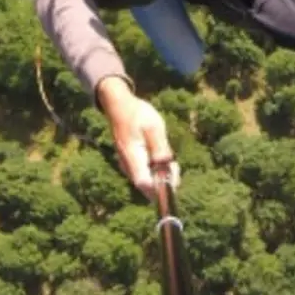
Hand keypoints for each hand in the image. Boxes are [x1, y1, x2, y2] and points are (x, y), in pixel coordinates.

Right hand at [98, 77, 178, 197]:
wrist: (120, 106)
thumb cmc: (138, 115)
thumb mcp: (154, 128)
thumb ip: (161, 150)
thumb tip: (167, 173)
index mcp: (133, 157)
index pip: (145, 184)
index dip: (160, 189)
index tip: (174, 180)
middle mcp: (127, 165)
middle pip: (146, 186)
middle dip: (164, 182)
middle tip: (175, 167)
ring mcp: (127, 165)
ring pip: (146, 180)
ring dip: (160, 176)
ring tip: (171, 161)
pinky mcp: (130, 162)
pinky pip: (144, 173)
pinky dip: (155, 169)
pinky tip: (162, 157)